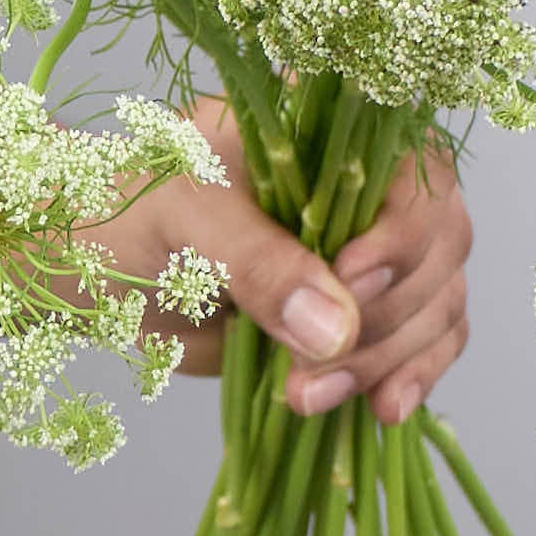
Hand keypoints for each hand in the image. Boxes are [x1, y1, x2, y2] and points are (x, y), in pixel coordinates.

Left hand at [112, 99, 472, 425]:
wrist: (96, 268)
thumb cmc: (129, 211)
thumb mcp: (183, 215)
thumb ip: (255, 260)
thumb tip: (334, 326)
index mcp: (333, 125)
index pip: (416, 171)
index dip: (401, 234)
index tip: (351, 283)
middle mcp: (370, 181)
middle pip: (440, 246)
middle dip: (387, 317)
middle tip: (315, 367)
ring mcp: (373, 249)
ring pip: (436, 302)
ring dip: (389, 360)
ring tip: (310, 398)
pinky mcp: (363, 312)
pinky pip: (422, 342)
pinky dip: (408, 377)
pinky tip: (380, 410)